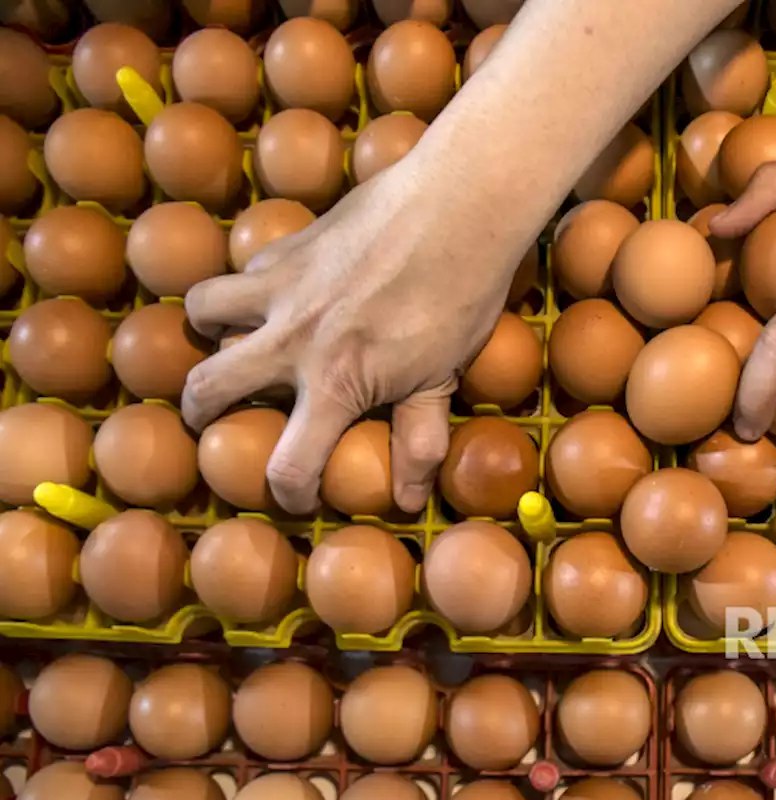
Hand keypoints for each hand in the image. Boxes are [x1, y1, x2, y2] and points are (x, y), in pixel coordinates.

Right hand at [182, 168, 522, 514]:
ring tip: (228, 340)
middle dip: (201, 414)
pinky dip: (246, 286)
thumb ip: (418, 441)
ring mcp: (281, 287)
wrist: (458, 208)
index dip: (289, 494)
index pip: (288, 465)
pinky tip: (275, 293)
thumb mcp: (442, 380)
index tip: (299, 496)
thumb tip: (406, 499)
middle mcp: (291, 339)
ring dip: (208, 331)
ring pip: (201, 309)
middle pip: (206, 388)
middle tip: (214, 418)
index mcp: (333, 384)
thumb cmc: (459, 298)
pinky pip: (243, 269)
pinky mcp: (287, 245)